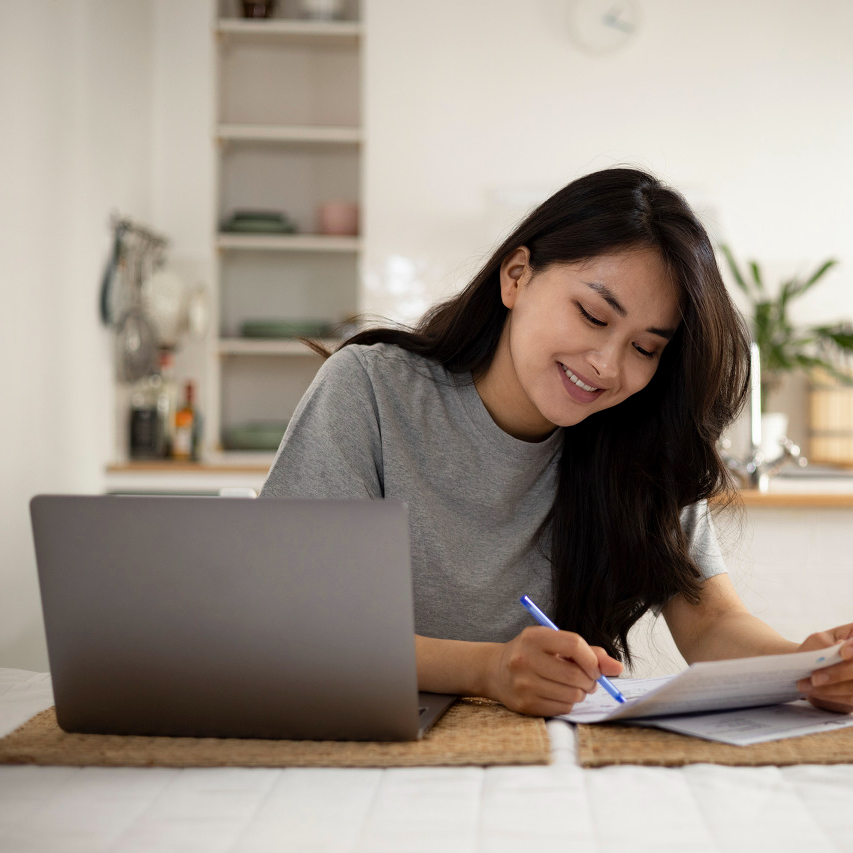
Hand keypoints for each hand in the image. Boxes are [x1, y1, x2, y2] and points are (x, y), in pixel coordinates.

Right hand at [485, 626, 622, 716]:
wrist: (495, 670)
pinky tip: (560, 694)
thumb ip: (587, 652)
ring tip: (573, 687)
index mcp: (534, 637)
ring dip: (580, 693)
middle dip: (590, 681)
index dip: (592, 659)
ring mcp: (523, 683)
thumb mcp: (554, 643)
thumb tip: (617, 668)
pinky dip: (568, 703)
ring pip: (572, 694)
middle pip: (575, 675)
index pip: (574, 645)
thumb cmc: (532, 654)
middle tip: (588, 680)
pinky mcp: (524, 704)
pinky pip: (562, 708)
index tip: (596, 668)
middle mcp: (525, 659)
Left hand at [795, 624, 852, 713]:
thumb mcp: (818, 640)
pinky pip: (849, 700)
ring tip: (804, 686)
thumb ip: (824, 644)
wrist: (815, 664)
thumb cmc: (817, 648)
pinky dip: (830, 697)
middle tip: (814, 678)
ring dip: (828, 689)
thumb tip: (839, 649)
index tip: (842, 653)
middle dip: (836, 674)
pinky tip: (813, 692)